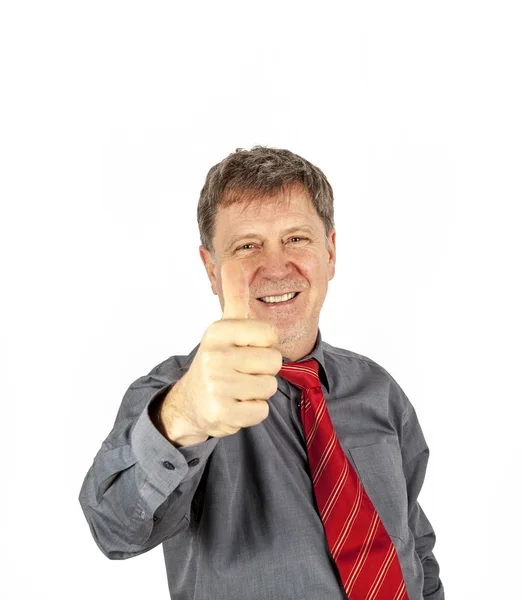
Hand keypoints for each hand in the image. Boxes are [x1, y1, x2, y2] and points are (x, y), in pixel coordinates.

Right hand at [161, 259, 282, 442]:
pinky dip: (252, 410)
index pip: (269, 334)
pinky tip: (234, 404)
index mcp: (218, 331)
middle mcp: (214, 356)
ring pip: (269, 387)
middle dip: (263, 369)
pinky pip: (261, 411)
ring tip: (237, 386)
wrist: (193, 401)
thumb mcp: (225, 325)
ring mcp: (216, 385)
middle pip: (273, 362)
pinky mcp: (221, 413)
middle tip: (241, 370)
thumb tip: (233, 259)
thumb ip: (234, 294)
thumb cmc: (219, 358)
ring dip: (258, 390)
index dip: (263, 343)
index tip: (244, 347)